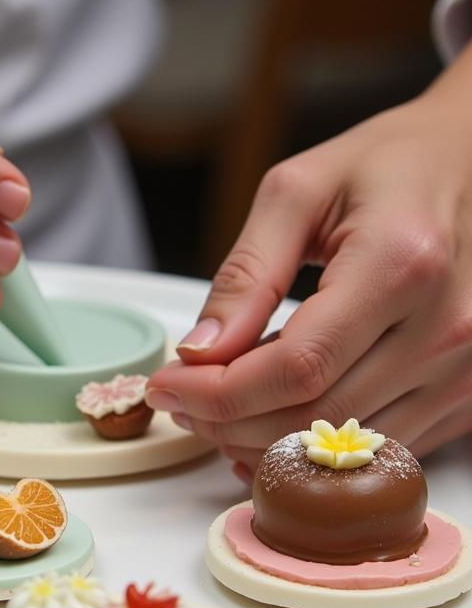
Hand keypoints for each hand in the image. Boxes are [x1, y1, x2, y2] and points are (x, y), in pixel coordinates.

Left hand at [145, 82, 471, 482]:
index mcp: (402, 263)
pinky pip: (380, 446)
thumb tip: (200, 351)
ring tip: (216, 407)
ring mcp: (468, 367)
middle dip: (229, 421)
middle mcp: (448, 326)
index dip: (217, 393)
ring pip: (345, 445)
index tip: (166, 385)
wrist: (471, 161)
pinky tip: (269, 419)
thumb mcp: (296, 193)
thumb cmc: (388, 164)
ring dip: (265, 441)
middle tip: (181, 399)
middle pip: (316, 417)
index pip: (296, 368)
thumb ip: (246, 275)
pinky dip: (315, 446)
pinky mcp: (469, 392)